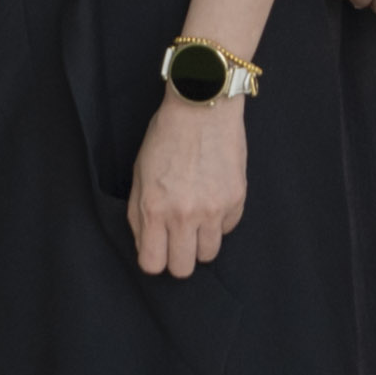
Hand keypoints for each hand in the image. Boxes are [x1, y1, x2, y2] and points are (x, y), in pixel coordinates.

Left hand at [128, 86, 250, 276]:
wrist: (203, 106)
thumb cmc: (166, 136)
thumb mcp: (139, 173)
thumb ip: (139, 214)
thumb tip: (147, 244)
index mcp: (154, 209)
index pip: (153, 264)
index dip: (154, 260)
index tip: (157, 249)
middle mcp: (184, 215)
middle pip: (183, 268)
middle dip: (178, 258)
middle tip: (178, 239)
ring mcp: (213, 209)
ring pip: (209, 254)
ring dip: (201, 242)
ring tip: (197, 219)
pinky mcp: (236, 200)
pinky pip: (228, 229)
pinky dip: (220, 221)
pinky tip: (213, 197)